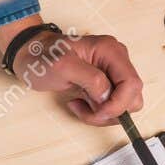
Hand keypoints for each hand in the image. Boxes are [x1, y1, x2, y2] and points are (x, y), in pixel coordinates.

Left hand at [13, 30, 143, 125]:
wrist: (31, 55)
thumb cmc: (42, 56)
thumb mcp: (63, 66)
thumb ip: (91, 79)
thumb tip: (107, 97)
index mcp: (111, 51)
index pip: (132, 83)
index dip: (119, 104)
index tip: (98, 113)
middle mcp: (117, 61)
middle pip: (132, 96)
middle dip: (111, 111)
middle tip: (88, 110)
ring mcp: (112, 73)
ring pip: (124, 105)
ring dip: (102, 113)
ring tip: (79, 105)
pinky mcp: (105, 84)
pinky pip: (112, 106)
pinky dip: (97, 112)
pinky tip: (79, 103)